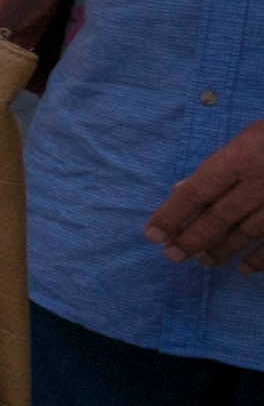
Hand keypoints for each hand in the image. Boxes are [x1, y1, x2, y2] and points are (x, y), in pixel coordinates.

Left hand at [147, 117, 263, 270]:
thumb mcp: (250, 137)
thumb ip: (219, 164)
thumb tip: (181, 189)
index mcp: (242, 156)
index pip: (197, 190)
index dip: (173, 214)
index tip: (153, 235)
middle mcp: (261, 181)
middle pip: (220, 216)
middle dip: (193, 238)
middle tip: (172, 256)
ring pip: (248, 232)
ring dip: (222, 249)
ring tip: (202, 261)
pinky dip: (261, 258)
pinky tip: (244, 268)